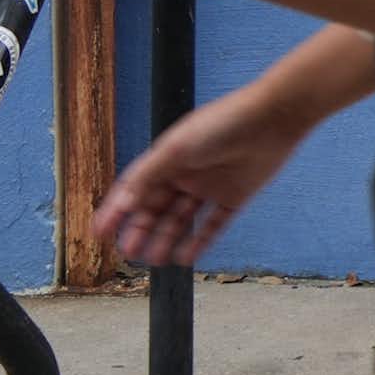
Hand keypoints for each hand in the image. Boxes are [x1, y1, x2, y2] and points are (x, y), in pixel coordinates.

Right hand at [94, 86, 307, 267]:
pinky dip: (200, 240)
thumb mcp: (176, 147)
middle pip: (157, 207)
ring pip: (182, 220)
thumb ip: (147, 176)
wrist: (274, 116)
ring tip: (155, 259)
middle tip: (129, 252)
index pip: (135, 188)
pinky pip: (214, 224)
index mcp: (168, 157)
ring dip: (167, 239)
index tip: (99, 233)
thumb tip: (121, 203)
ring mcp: (211, 185)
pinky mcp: (235, 196)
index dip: (116, 210)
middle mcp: (187, 173)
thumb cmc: (223, 123)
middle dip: (141, 230)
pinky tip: (185, 257)